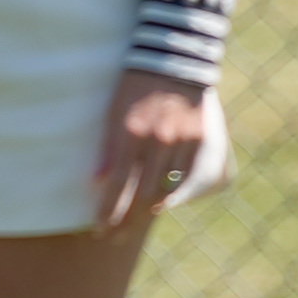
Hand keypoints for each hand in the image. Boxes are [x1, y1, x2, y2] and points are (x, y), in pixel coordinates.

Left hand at [89, 69, 205, 249]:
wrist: (173, 59)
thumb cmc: (134, 84)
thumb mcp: (113, 110)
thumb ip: (109, 147)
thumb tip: (99, 180)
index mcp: (130, 132)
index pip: (118, 182)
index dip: (108, 210)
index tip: (98, 229)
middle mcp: (157, 140)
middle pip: (141, 193)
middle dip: (125, 220)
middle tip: (111, 238)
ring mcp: (182, 142)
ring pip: (165, 190)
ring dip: (146, 214)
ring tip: (131, 229)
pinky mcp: (199, 141)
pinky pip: (187, 178)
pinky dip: (173, 197)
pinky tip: (160, 209)